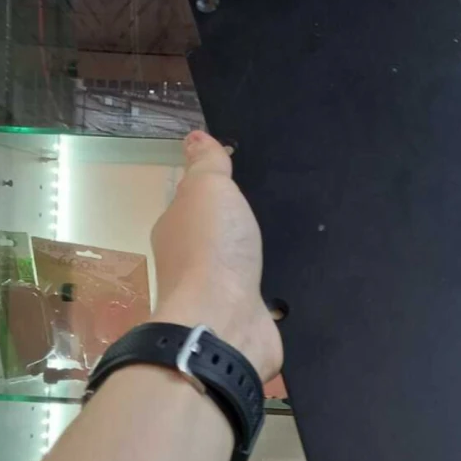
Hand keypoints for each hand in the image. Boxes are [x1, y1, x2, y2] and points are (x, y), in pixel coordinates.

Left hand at [151, 131, 282, 381]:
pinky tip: (285, 290)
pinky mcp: (242, 322)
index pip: (192, 207)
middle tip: (266, 216)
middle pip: (213, 241)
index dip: (212, 196)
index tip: (238, 186)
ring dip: (250, 264)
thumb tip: (194, 137)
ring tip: (280, 249)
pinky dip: (267, 296)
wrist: (224, 323)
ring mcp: (216, 297)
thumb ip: (206, 165)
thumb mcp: (209, 189)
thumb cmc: (212, 249)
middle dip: (233, 232)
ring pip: (235, 272)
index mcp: (175, 230)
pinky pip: (256, 302)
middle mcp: (189, 265)